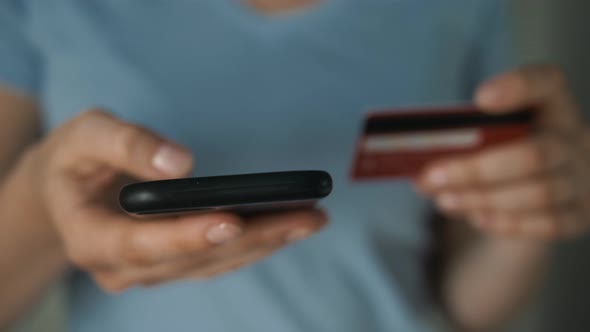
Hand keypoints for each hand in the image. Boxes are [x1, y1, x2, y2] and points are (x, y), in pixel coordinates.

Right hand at [27, 110, 326, 291]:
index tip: (232, 219)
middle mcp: (122, 268)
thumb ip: (125, 144)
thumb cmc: (76, 158)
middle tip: (305, 216)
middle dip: (253, 237)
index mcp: (90, 239)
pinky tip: (288, 227)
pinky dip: (256, 244)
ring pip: (214, 264)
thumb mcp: (86, 134)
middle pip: (194, 258)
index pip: (143, 244)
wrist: (66, 190)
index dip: (188, 235)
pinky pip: (218, 260)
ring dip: (265, 243)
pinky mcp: (174, 264)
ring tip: (311, 218)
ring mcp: (151, 271)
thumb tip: (179, 163)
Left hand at [418, 65, 588, 240]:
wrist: (541, 187)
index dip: (518, 88)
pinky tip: (476, 216)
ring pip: (538, 194)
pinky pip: (547, 224)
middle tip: (430, 176)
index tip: (480, 98)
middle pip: (534, 154)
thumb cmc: (502, 150)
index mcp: (552, 104)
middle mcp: (575, 139)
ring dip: (482, 198)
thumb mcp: (489, 132)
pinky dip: (507, 222)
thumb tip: (421, 165)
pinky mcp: (580, 214)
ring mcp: (583, 179)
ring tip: (443, 200)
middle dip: (475, 170)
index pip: (546, 83)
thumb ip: (465, 137)